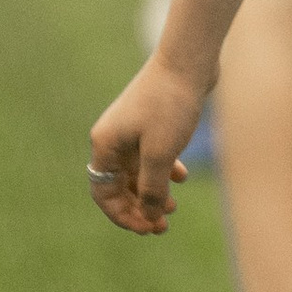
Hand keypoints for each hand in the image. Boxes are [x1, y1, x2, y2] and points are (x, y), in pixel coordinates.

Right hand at [87, 57, 209, 234]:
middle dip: (139, 208)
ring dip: (153, 192)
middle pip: (119, 186)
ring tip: (174, 206)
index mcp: (105, 145)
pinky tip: (182, 177)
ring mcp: (131, 130)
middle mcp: (113, 138)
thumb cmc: (170, 106)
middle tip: (162, 227)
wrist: (188, 62)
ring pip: (137, 173)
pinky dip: (164, 171)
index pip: (103, 193)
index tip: (146, 229)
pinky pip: (152, 157)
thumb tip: (149, 216)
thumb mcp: (161, 154)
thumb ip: (152, 188)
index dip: (122, 216)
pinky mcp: (151, 123)